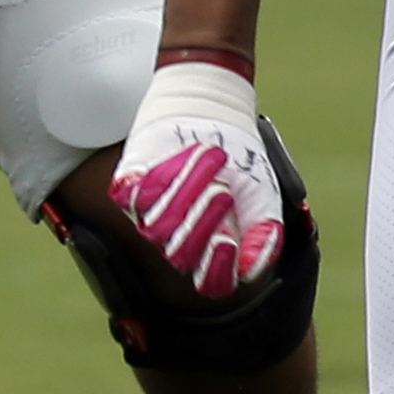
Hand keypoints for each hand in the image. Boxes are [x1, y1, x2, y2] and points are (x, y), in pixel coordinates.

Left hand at [109, 61, 282, 299]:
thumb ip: (265, 232)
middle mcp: (179, 237)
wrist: (211, 112)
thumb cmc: (240, 160)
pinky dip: (158, 176)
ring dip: (186, 192)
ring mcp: (151, 213)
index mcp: (213, 248)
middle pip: (181, 254)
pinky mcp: (128, 187)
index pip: (211, 282)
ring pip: (156, 227)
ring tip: (207, 159)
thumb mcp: (263, 193)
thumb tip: (252, 269)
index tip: (229, 240)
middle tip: (223, 191)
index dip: (217, 268)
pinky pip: (132, 197)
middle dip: (203, 222)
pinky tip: (178, 155)